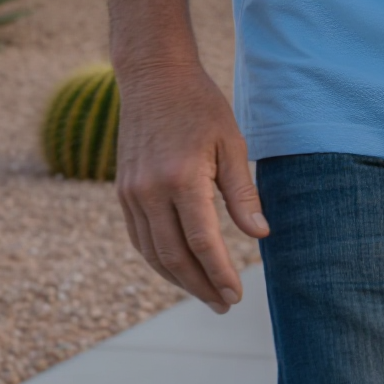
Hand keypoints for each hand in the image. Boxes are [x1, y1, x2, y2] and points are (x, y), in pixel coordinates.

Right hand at [114, 59, 267, 312]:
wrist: (154, 78)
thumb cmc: (201, 107)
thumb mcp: (232, 143)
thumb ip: (242, 193)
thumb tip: (260, 236)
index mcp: (182, 178)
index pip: (202, 243)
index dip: (220, 274)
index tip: (236, 295)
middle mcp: (150, 191)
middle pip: (174, 257)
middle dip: (201, 286)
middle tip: (224, 304)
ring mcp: (131, 193)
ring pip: (152, 253)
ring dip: (178, 280)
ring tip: (205, 294)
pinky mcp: (123, 191)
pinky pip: (139, 238)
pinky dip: (158, 260)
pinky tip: (179, 268)